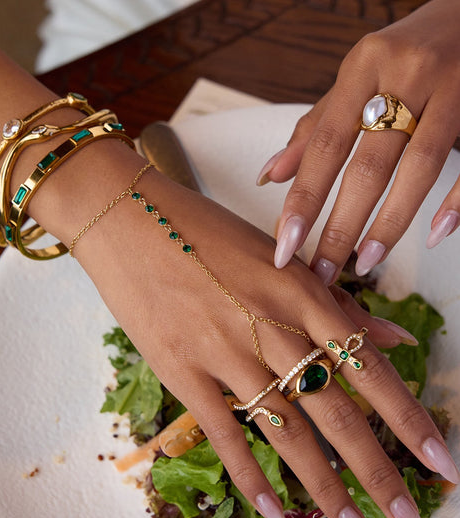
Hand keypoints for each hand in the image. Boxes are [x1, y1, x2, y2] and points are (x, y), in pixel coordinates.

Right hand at [71, 159, 457, 517]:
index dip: (409, 418)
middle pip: (336, 411)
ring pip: (287, 432)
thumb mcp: (276, 255)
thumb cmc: (206, 231)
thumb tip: (389, 335)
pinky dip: (251, 478)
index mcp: (300, 292)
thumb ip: (333, 301)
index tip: (442, 460)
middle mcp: (271, 326)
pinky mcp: (183, 370)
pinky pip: (225, 434)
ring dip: (324, 488)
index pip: (368, 366)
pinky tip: (276, 514)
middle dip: (378, 471)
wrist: (132, 220)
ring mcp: (225, 352)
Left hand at [257, 0, 459, 283]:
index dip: (303, 198)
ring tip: (364, 263)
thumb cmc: (401, 54)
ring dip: (389, 224)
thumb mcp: (353, 79)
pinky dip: (454, 201)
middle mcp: (406, 73)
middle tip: (322, 270)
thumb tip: (269, 176)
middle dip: (340, 226)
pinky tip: (434, 235)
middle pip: (367, 165)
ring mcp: (453, 87)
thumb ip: (314, 128)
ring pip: (418, 168)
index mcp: (363, 66)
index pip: (324, 145)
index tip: (284, 243)